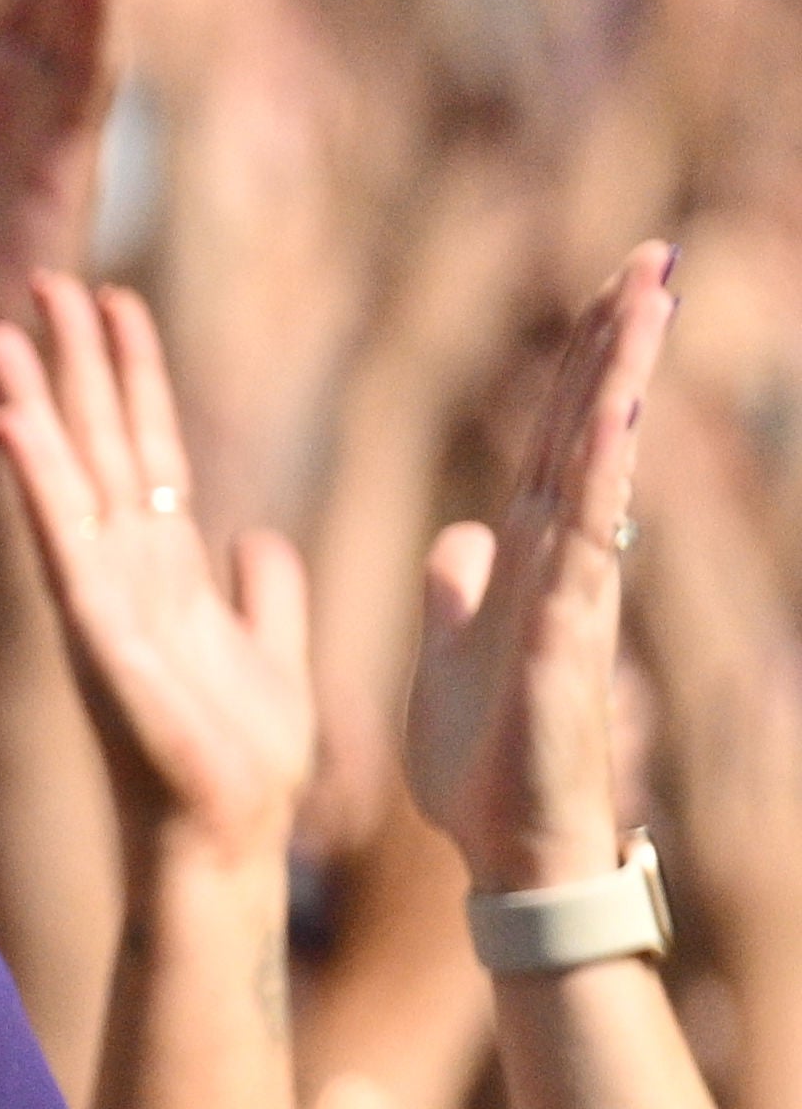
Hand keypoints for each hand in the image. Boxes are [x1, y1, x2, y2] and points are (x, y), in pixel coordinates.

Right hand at [0, 275, 313, 857]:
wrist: (228, 836)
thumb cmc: (248, 762)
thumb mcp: (276, 651)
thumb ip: (265, 591)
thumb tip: (259, 537)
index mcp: (172, 569)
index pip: (148, 449)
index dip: (134, 374)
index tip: (116, 301)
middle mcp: (129, 570)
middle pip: (102, 441)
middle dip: (75, 360)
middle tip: (49, 280)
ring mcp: (105, 596)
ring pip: (69, 471)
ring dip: (36, 395)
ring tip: (8, 323)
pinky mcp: (96, 628)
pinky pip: (61, 533)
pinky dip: (37, 472)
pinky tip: (13, 416)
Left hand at [409, 244, 671, 898]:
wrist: (503, 854)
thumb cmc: (488, 765)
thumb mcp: (453, 655)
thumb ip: (460, 594)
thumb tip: (461, 538)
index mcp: (528, 561)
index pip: (552, 439)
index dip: (578, 365)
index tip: (609, 287)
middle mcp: (564, 566)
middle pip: (589, 431)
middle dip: (618, 344)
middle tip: (654, 254)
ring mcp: (574, 598)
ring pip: (598, 468)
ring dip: (620, 382)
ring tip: (650, 297)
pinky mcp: (566, 642)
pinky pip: (584, 543)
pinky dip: (594, 477)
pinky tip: (611, 414)